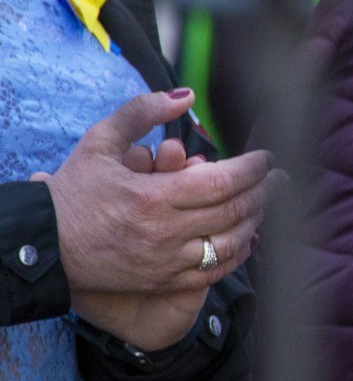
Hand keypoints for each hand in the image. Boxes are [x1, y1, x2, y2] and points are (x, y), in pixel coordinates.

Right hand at [34, 91, 280, 346]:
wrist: (43, 245)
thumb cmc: (73, 191)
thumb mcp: (99, 142)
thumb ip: (141, 113)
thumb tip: (186, 98)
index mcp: (153, 196)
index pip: (223, 181)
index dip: (253, 168)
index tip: (267, 158)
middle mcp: (164, 232)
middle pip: (234, 211)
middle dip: (265, 191)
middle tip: (280, 178)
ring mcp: (166, 262)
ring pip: (230, 243)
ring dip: (256, 221)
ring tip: (266, 203)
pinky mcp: (163, 282)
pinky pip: (214, 271)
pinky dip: (237, 254)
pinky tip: (247, 237)